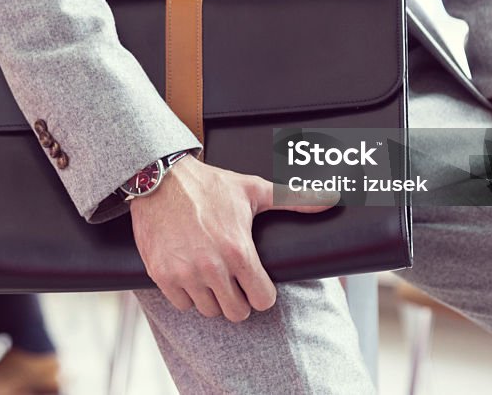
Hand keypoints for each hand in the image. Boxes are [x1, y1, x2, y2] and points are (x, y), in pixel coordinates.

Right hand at [129, 155, 336, 321]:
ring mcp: (185, 273)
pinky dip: (186, 295)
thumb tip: (332, 198)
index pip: (261, 300)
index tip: (257, 284)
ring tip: (212, 277)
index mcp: (238, 250)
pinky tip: (190, 275)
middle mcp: (212, 266)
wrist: (159, 178)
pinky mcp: (162, 274)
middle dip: (238, 300)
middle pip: (235, 313)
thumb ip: (293, 198)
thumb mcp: (253, 189)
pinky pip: (181, 304)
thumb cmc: (208, 185)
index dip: (262, 294)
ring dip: (212, 298)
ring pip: (208, 310)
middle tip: (234, 283)